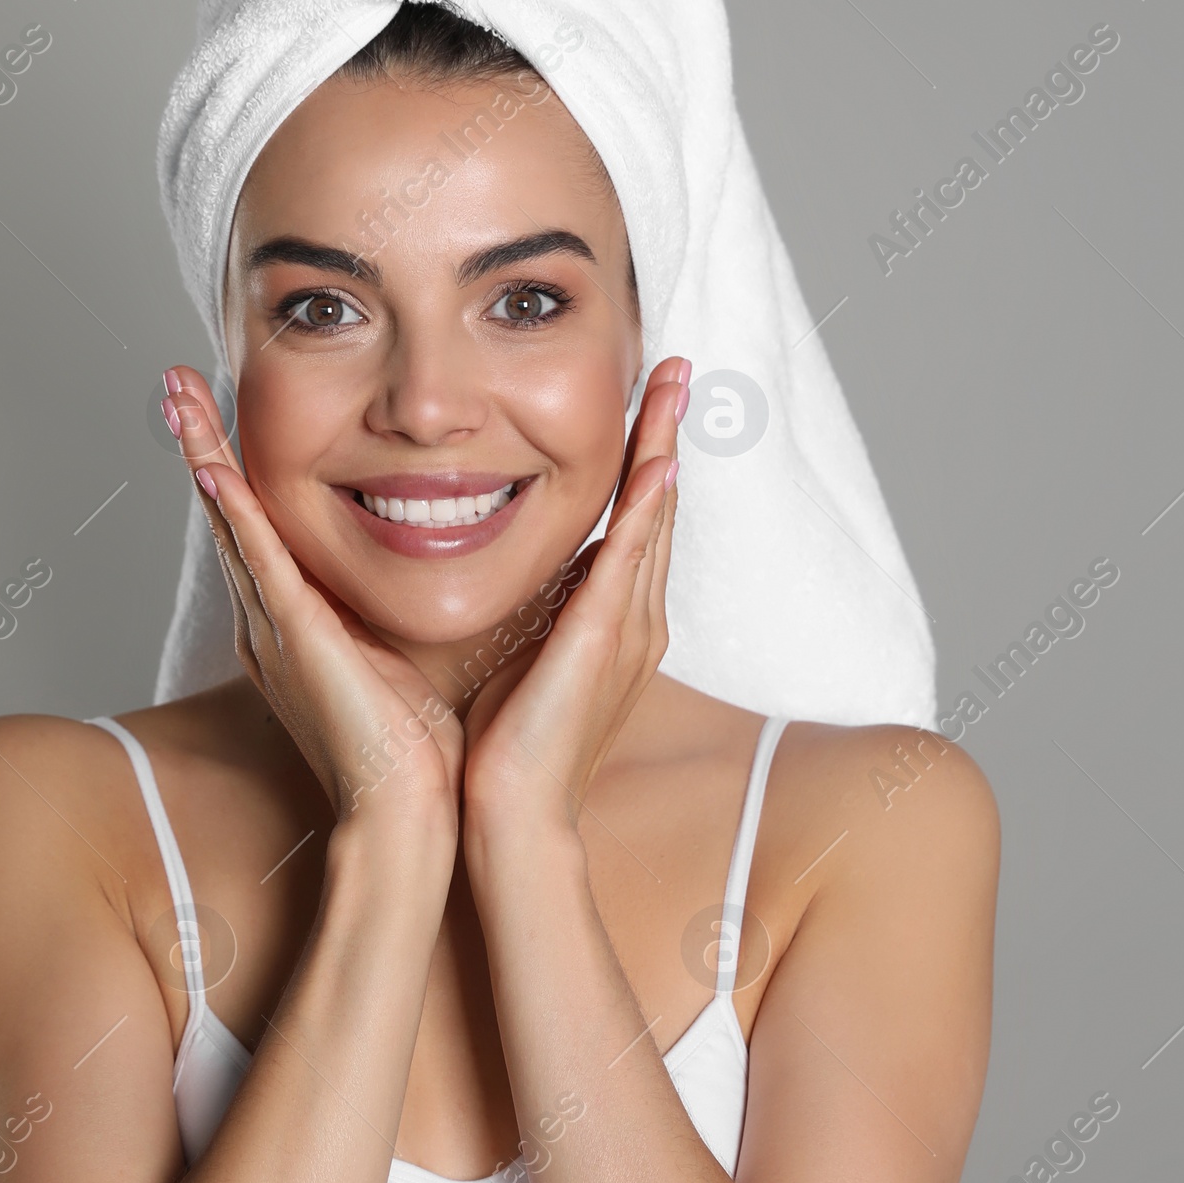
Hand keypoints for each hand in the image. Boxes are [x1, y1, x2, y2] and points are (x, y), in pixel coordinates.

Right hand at [162, 370, 463, 834]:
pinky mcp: (295, 636)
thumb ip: (393, 608)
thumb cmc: (413, 747)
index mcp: (293, 626)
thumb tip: (433, 558)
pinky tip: (213, 468)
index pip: (257, 530)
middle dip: (200, 446)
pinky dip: (234, 511)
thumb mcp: (399, 653)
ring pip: (230, 523)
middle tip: (175, 383)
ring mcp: (275, 627)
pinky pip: (258, 559)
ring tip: (177, 396)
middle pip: (227, 515)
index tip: (224, 413)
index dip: (235, 470)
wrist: (406, 808)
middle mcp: (269, 622)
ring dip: (202, 455)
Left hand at [460, 358, 686, 846]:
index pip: (635, 523)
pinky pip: (629, 561)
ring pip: (653, 520)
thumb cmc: (506, 745)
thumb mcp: (520, 652)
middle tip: (677, 368)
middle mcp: (634, 619)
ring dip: (663, 450)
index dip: (642, 460)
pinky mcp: (602, 642)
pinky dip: (645, 511)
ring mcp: (627, 629)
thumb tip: (519, 567)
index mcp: (613, 620)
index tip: (645, 402)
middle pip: (658, 508)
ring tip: (672, 388)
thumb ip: (532, 607)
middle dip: (666, 435)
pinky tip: (655, 465)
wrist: (509, 814)